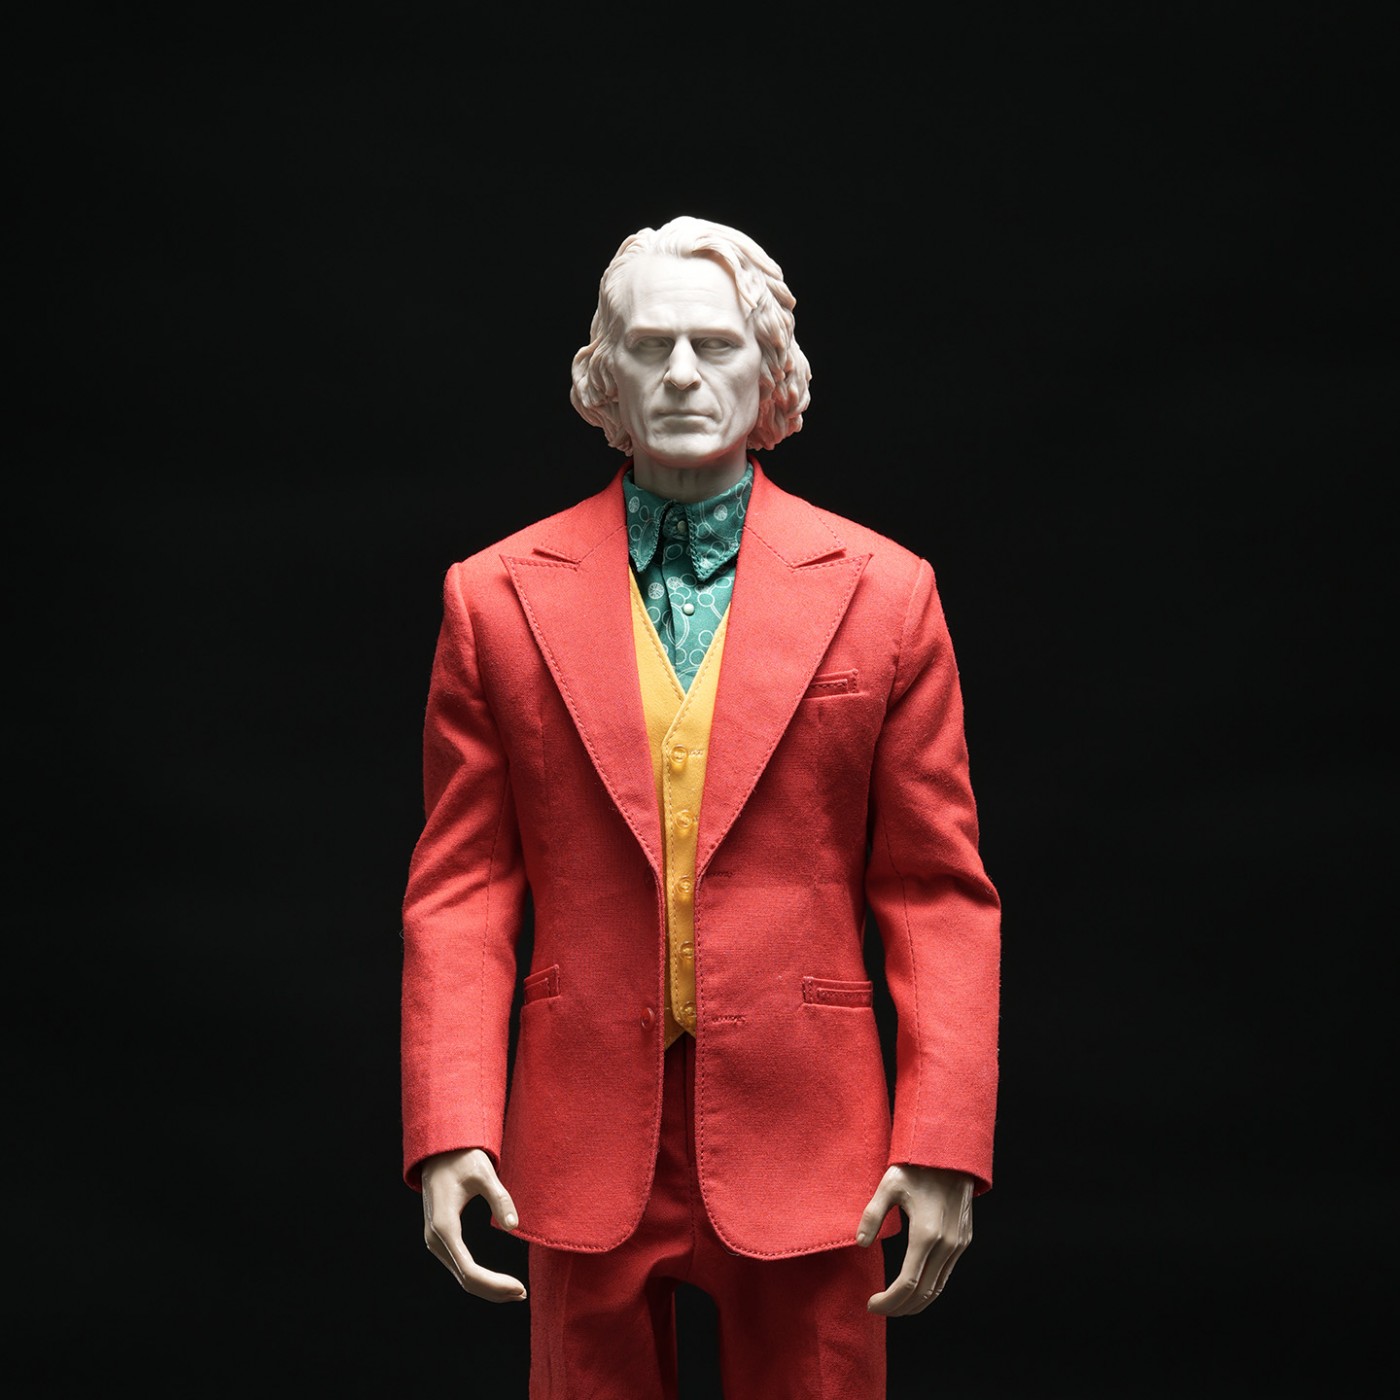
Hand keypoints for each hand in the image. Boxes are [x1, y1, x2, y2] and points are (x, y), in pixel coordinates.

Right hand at [420, 1147, 526, 1301]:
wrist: (440, 1152)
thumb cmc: (463, 1159)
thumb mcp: (484, 1173)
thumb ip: (499, 1198)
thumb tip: (514, 1226)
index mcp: (444, 1226)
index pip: (470, 1270)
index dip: (495, 1284)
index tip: (520, 1288)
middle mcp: (435, 1239)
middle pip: (465, 1279)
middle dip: (494, 1290)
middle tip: (523, 1294)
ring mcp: (435, 1241)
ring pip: (461, 1276)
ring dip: (487, 1287)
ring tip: (515, 1290)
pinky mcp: (440, 1239)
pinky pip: (459, 1266)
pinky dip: (479, 1278)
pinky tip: (498, 1281)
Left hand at [855, 1164, 973, 1315]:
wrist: (951, 1153)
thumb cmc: (916, 1166)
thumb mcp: (888, 1184)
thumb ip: (872, 1215)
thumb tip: (860, 1243)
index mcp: (926, 1233)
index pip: (908, 1284)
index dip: (889, 1300)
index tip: (871, 1304)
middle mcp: (946, 1244)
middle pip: (924, 1293)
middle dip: (900, 1307)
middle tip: (879, 1308)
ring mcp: (958, 1244)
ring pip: (938, 1288)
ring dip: (916, 1302)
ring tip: (894, 1304)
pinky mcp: (963, 1240)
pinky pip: (946, 1274)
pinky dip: (930, 1288)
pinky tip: (914, 1288)